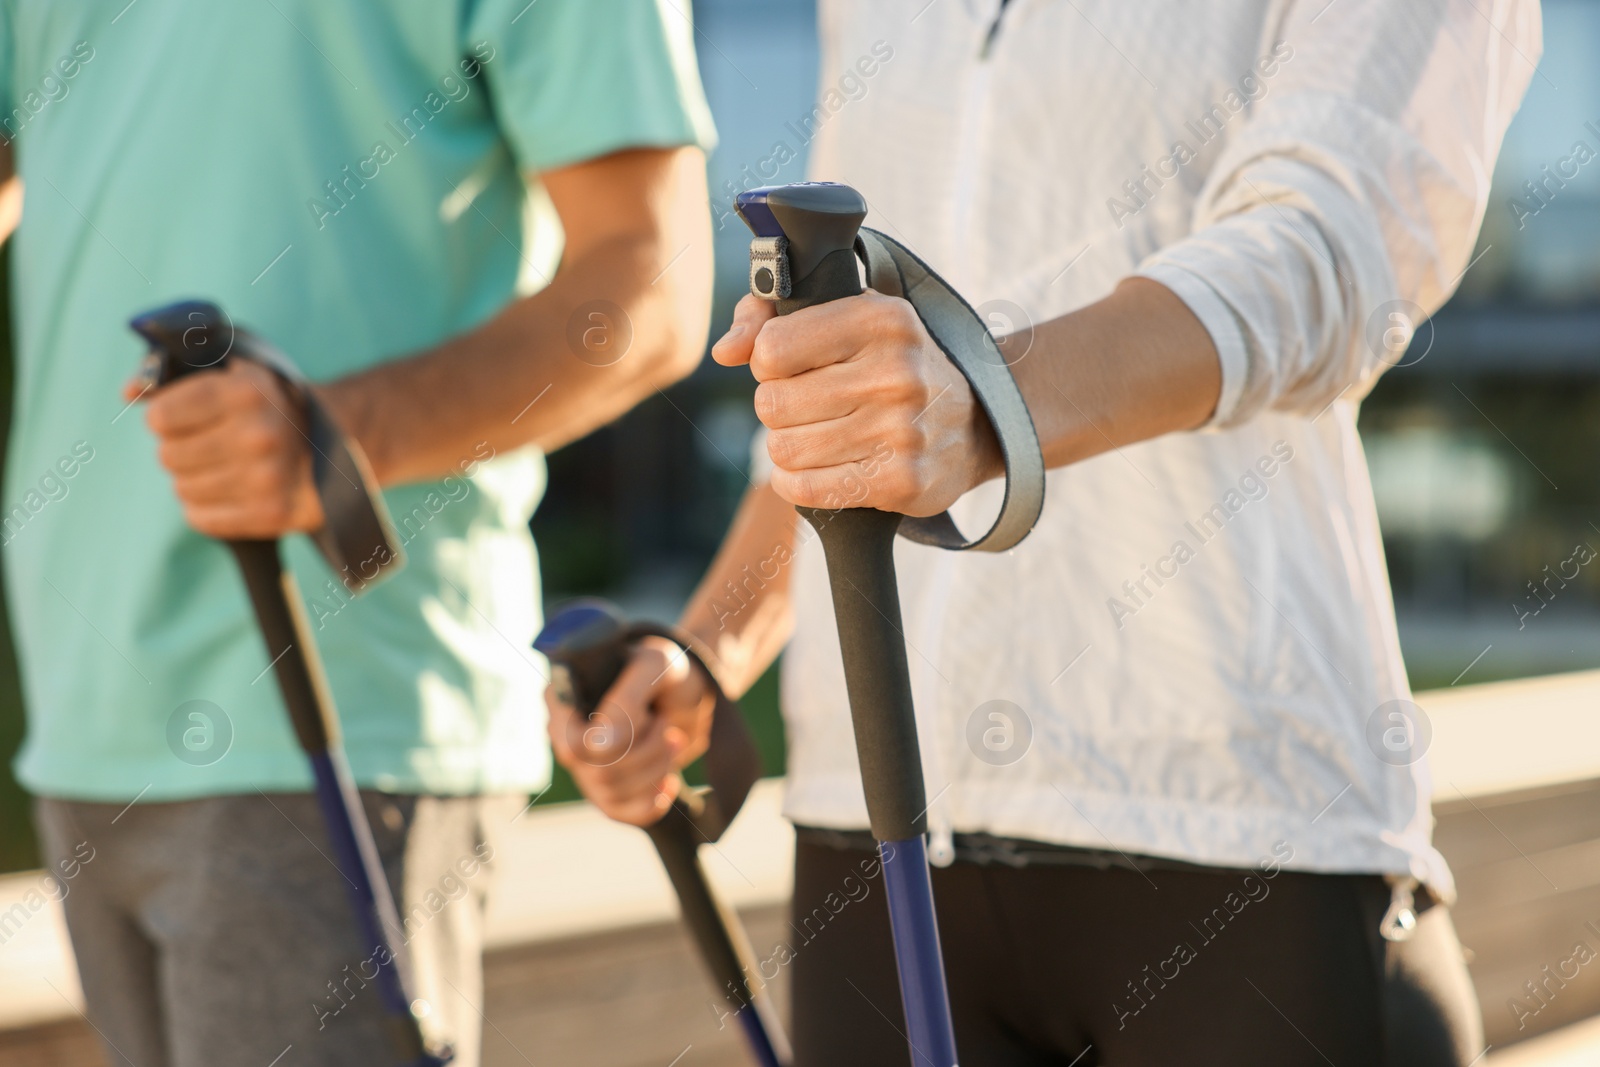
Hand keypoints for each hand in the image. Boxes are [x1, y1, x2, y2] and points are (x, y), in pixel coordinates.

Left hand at [132, 360, 322, 538]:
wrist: (329, 450)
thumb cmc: (265, 408)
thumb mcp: (230, 374)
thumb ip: (173, 376)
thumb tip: (128, 392)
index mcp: (248, 393)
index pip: (162, 417)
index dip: (166, 418)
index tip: (185, 417)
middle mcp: (259, 435)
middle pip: (168, 455)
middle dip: (179, 449)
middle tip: (208, 444)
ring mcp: (267, 478)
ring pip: (182, 489)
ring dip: (193, 479)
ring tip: (221, 467)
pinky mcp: (270, 515)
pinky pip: (201, 518)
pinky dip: (205, 508)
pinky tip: (228, 491)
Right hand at [546, 636, 715, 826]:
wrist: (689, 694)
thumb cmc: (666, 672)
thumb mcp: (655, 666)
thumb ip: (626, 700)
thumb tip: (599, 746)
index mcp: (564, 699)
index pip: (571, 745)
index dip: (612, 743)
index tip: (649, 717)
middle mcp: (565, 736)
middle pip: (598, 772)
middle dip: (647, 751)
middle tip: (666, 723)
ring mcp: (584, 767)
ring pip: (612, 793)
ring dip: (656, 769)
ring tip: (674, 740)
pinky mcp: (606, 791)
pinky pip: (622, 813)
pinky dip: (653, 801)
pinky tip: (670, 780)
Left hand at [712, 292, 1001, 516]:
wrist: (972, 428)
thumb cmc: (889, 366)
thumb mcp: (844, 318)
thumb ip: (769, 316)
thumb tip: (725, 352)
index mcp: (882, 320)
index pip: (772, 348)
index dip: (768, 363)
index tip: (791, 368)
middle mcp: (898, 372)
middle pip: (772, 403)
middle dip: (777, 409)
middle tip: (806, 408)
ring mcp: (903, 430)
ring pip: (783, 449)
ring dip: (786, 447)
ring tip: (815, 436)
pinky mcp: (902, 482)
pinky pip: (805, 488)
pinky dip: (794, 482)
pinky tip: (815, 469)